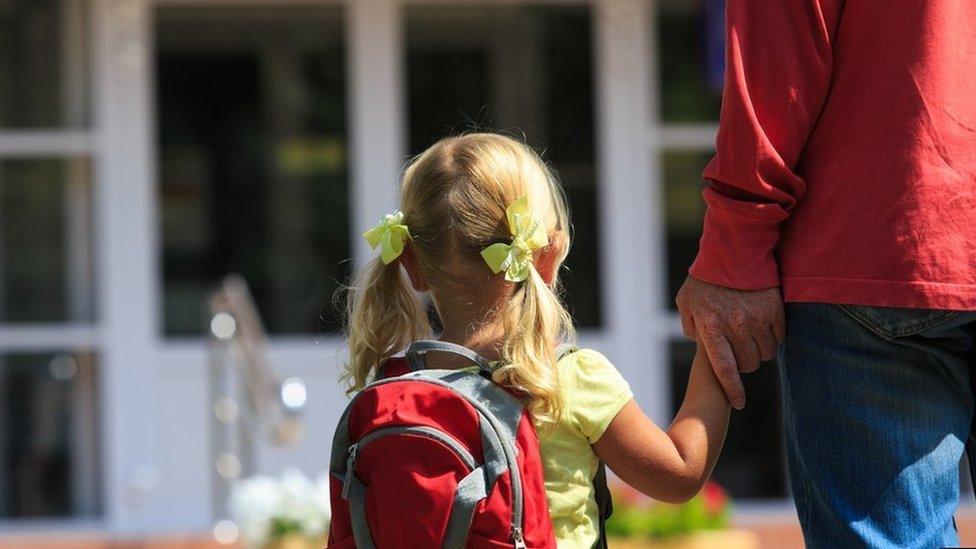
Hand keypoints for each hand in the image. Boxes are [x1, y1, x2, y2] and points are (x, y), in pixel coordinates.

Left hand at [675, 275, 784, 408]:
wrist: (733, 250)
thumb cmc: (705, 278)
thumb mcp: (686, 301)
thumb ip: (689, 325)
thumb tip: (697, 342)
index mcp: (711, 327)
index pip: (724, 369)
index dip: (733, 389)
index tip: (738, 403)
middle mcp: (735, 326)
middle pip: (748, 364)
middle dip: (744, 363)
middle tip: (739, 351)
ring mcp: (756, 318)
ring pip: (766, 353)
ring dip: (760, 351)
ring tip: (751, 337)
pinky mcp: (774, 309)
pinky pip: (780, 337)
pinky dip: (774, 337)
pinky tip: (764, 327)